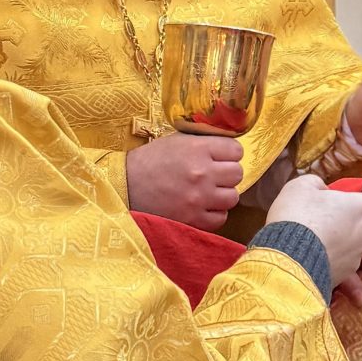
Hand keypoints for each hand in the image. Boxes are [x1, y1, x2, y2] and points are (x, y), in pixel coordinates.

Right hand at [125, 132, 242, 229]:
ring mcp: (199, 198)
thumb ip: (203, 142)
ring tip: (209, 192)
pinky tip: (203, 206)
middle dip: (227, 173)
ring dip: (223, 194)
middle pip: (237, 173)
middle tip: (214, 175)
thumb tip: (226, 146)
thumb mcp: (175, 141)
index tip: (221, 157)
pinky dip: (214, 213)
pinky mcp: (193, 219)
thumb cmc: (148, 161)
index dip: (229, 153)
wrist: (124, 186)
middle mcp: (202, 173)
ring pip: (233, 197)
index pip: (236, 150)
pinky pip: (221, 217)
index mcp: (198, 149)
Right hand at [268, 175, 361, 293]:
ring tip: (311, 241)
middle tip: (323, 219)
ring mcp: (354, 260)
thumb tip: (321, 191)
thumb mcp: (301, 186)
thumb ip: (317, 184)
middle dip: (346, 222)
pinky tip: (307, 257)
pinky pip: (337, 265)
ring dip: (337, 243)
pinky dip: (327, 261)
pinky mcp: (341, 278)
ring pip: (350, 247)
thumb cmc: (298, 216)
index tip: (350, 197)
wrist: (287, 259)